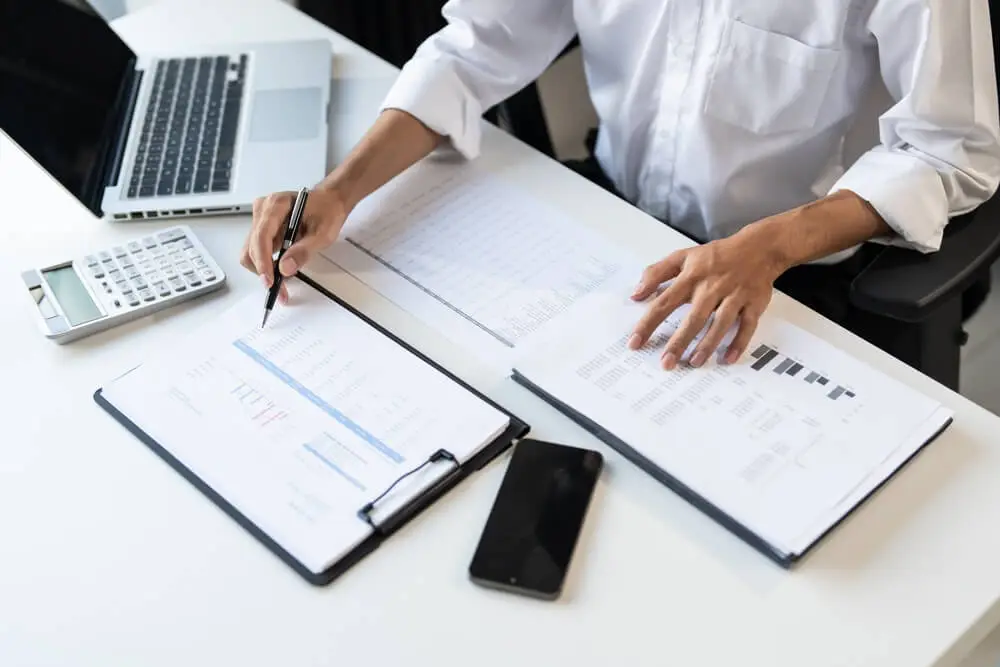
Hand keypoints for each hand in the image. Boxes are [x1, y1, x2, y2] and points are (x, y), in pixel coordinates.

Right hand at [240, 185, 348, 303]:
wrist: (328, 203)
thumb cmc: (327, 212)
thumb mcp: (323, 233)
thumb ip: (304, 251)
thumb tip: (285, 268)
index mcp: (278, 204)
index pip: (262, 235)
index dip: (263, 260)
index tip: (269, 279)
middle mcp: (264, 210)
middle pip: (252, 246)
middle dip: (264, 271)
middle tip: (279, 290)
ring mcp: (261, 220)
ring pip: (251, 251)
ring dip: (264, 271)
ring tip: (281, 287)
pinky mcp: (262, 230)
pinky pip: (258, 251)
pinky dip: (267, 266)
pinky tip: (279, 275)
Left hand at [627, 231, 785, 368]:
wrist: (759, 247)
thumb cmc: (716, 256)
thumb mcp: (683, 256)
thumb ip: (656, 273)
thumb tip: (635, 294)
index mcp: (691, 277)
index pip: (665, 302)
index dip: (648, 324)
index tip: (635, 343)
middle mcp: (712, 288)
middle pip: (694, 318)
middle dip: (679, 342)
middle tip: (666, 363)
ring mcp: (734, 296)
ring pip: (721, 323)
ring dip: (708, 344)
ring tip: (694, 363)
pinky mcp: (754, 304)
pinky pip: (747, 326)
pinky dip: (739, 343)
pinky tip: (728, 359)